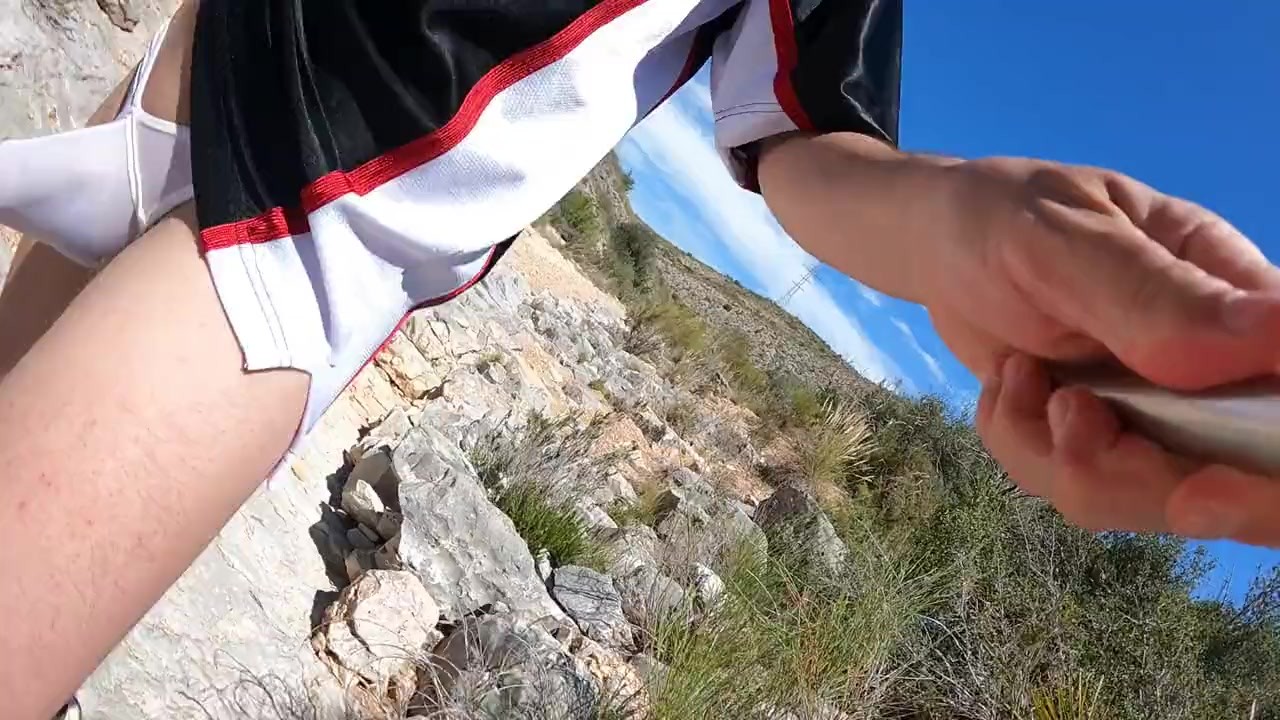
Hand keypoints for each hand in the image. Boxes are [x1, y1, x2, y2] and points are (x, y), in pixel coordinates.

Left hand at [924, 158, 1279, 545]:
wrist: (940, 245)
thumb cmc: (1004, 219)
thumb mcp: (1067, 243)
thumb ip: (1157, 295)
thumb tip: (1276, 334)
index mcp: (1236, 300)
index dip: (1268, 470)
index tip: (1196, 491)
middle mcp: (1216, 368)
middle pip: (1236, 479)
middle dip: (1140, 480)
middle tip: (1066, 420)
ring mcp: (1161, 414)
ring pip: (1151, 499)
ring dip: (1063, 456)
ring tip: (1018, 377)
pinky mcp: (1104, 444)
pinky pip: (1084, 492)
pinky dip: (1026, 450)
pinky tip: (1007, 387)